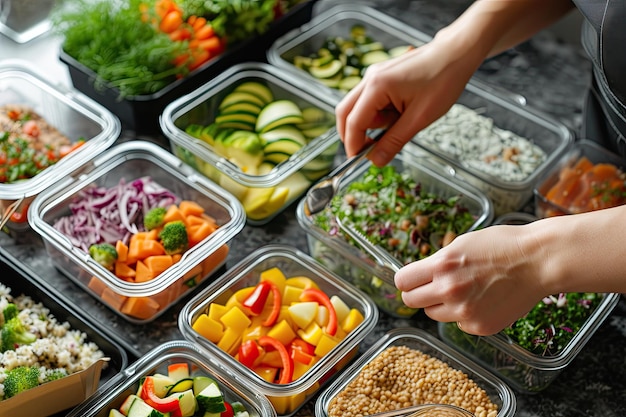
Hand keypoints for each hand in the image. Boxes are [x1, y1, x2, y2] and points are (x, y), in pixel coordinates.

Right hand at [335, 40, 477, 165]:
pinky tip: (400, 113)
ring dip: (372, 123)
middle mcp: (370, 78)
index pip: (354, 122)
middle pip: (345, 113)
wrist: (456, 54)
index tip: (359, 160)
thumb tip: (376, 160)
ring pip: (358, 107)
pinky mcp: (381, 76)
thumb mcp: (419, 118)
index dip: (354, 145)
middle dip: (354, 134)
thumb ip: (394, 141)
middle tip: (368, 151)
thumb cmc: (443, 80)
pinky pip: (370, 100)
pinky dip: (379, 113)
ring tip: (400, 122)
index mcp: (377, 86)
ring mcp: (374, 75)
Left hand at [394, 224, 548, 334]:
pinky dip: (465, 316)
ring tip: (464, 291)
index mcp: (442, 265)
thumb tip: (420, 275)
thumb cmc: (503, 246)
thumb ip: (438, 262)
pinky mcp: (480, 326)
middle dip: (419, 294)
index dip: (407, 280)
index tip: (413, 280)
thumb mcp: (461, 243)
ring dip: (442, 305)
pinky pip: (458, 324)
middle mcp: (449, 290)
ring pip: (434, 314)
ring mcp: (464, 311)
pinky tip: (483, 301)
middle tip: (432, 288)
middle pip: (411, 301)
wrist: (539, 261)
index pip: (403, 281)